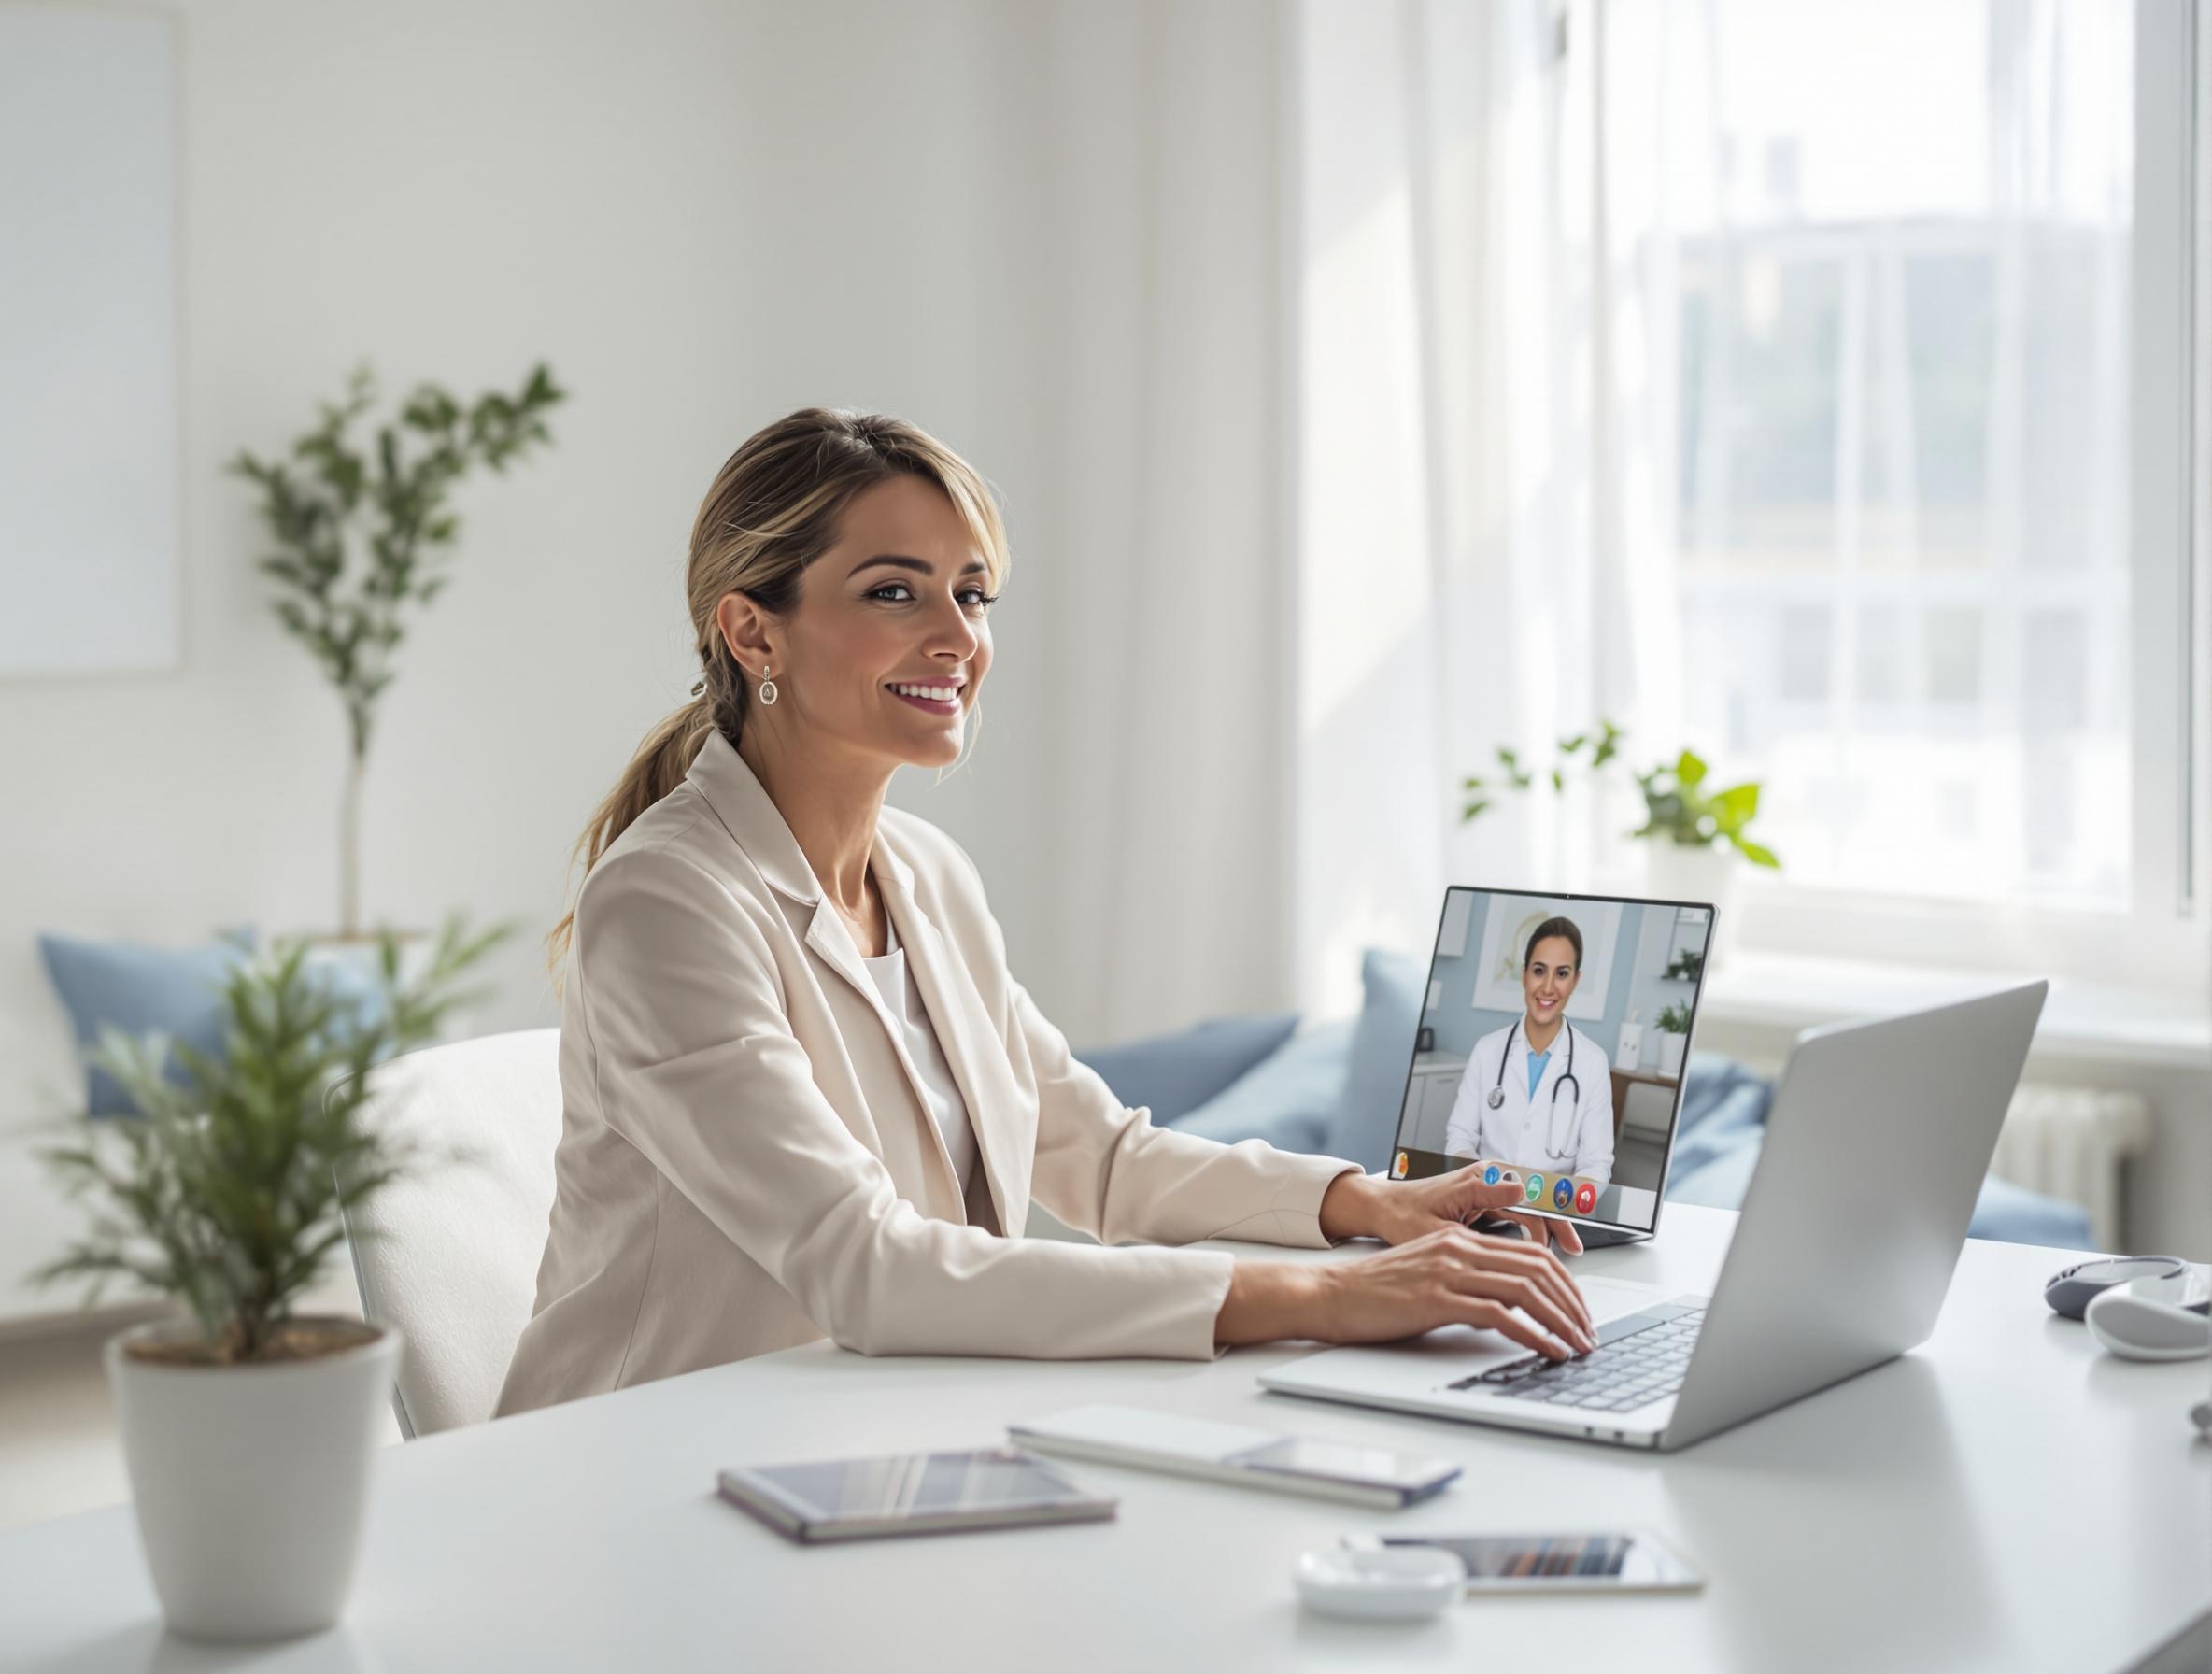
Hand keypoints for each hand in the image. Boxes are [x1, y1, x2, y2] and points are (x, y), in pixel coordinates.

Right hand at [1311, 1226, 1596, 1358]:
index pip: (1530, 1254)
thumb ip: (1463, 1283)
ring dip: (1560, 1321)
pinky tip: (1546, 1350)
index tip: (1577, 1311)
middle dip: (1571, 1304)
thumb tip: (1500, 1311)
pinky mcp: (1437, 1298)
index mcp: (1459, 1240)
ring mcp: (1449, 1270)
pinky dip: (1532, 1334)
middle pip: (1537, 1268)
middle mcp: (1459, 1248)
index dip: (1564, 1284)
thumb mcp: (1426, 1277)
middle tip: (1587, 1333)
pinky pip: (1500, 1315)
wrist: (1329, 1294)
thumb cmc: (1372, 1292)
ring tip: (1576, 1345)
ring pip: (1525, 1289)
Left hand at [1328, 1164, 1584, 1255]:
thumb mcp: (1439, 1222)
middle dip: (1560, 1224)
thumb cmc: (1403, 1216)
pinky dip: (1535, 1231)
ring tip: (1564, 1257)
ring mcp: (1489, 1187)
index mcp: (1480, 1178)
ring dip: (1550, 1230)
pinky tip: (1543, 1252)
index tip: (1569, 1237)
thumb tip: (1520, 1191)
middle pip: (1538, 1198)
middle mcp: (1489, 1177)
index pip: (1531, 1193)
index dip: (1555, 1214)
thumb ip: (1481, 1206)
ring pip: (1533, 1206)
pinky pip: (1521, 1212)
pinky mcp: (1487, 1199)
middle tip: (1575, 1250)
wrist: (1383, 1209)